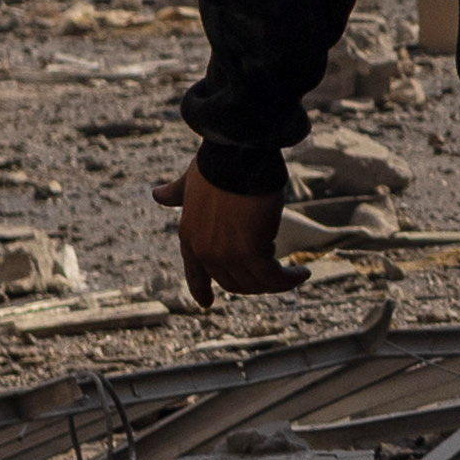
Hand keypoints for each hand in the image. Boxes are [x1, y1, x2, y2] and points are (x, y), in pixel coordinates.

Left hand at [159, 164, 306, 303]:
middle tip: (276, 274)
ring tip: (296, 274)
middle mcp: (204, 251)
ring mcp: (225, 254)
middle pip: (232, 282)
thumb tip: (157, 194)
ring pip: (255, 283)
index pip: (194, 272)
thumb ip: (177, 193)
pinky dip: (289, 279)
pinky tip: (302, 273)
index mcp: (189, 237)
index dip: (200, 288)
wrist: (235, 156)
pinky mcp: (250, 252)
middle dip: (254, 283)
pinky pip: (273, 277)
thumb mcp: (191, 183)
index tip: (205, 303)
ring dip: (277, 283)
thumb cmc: (216, 165)